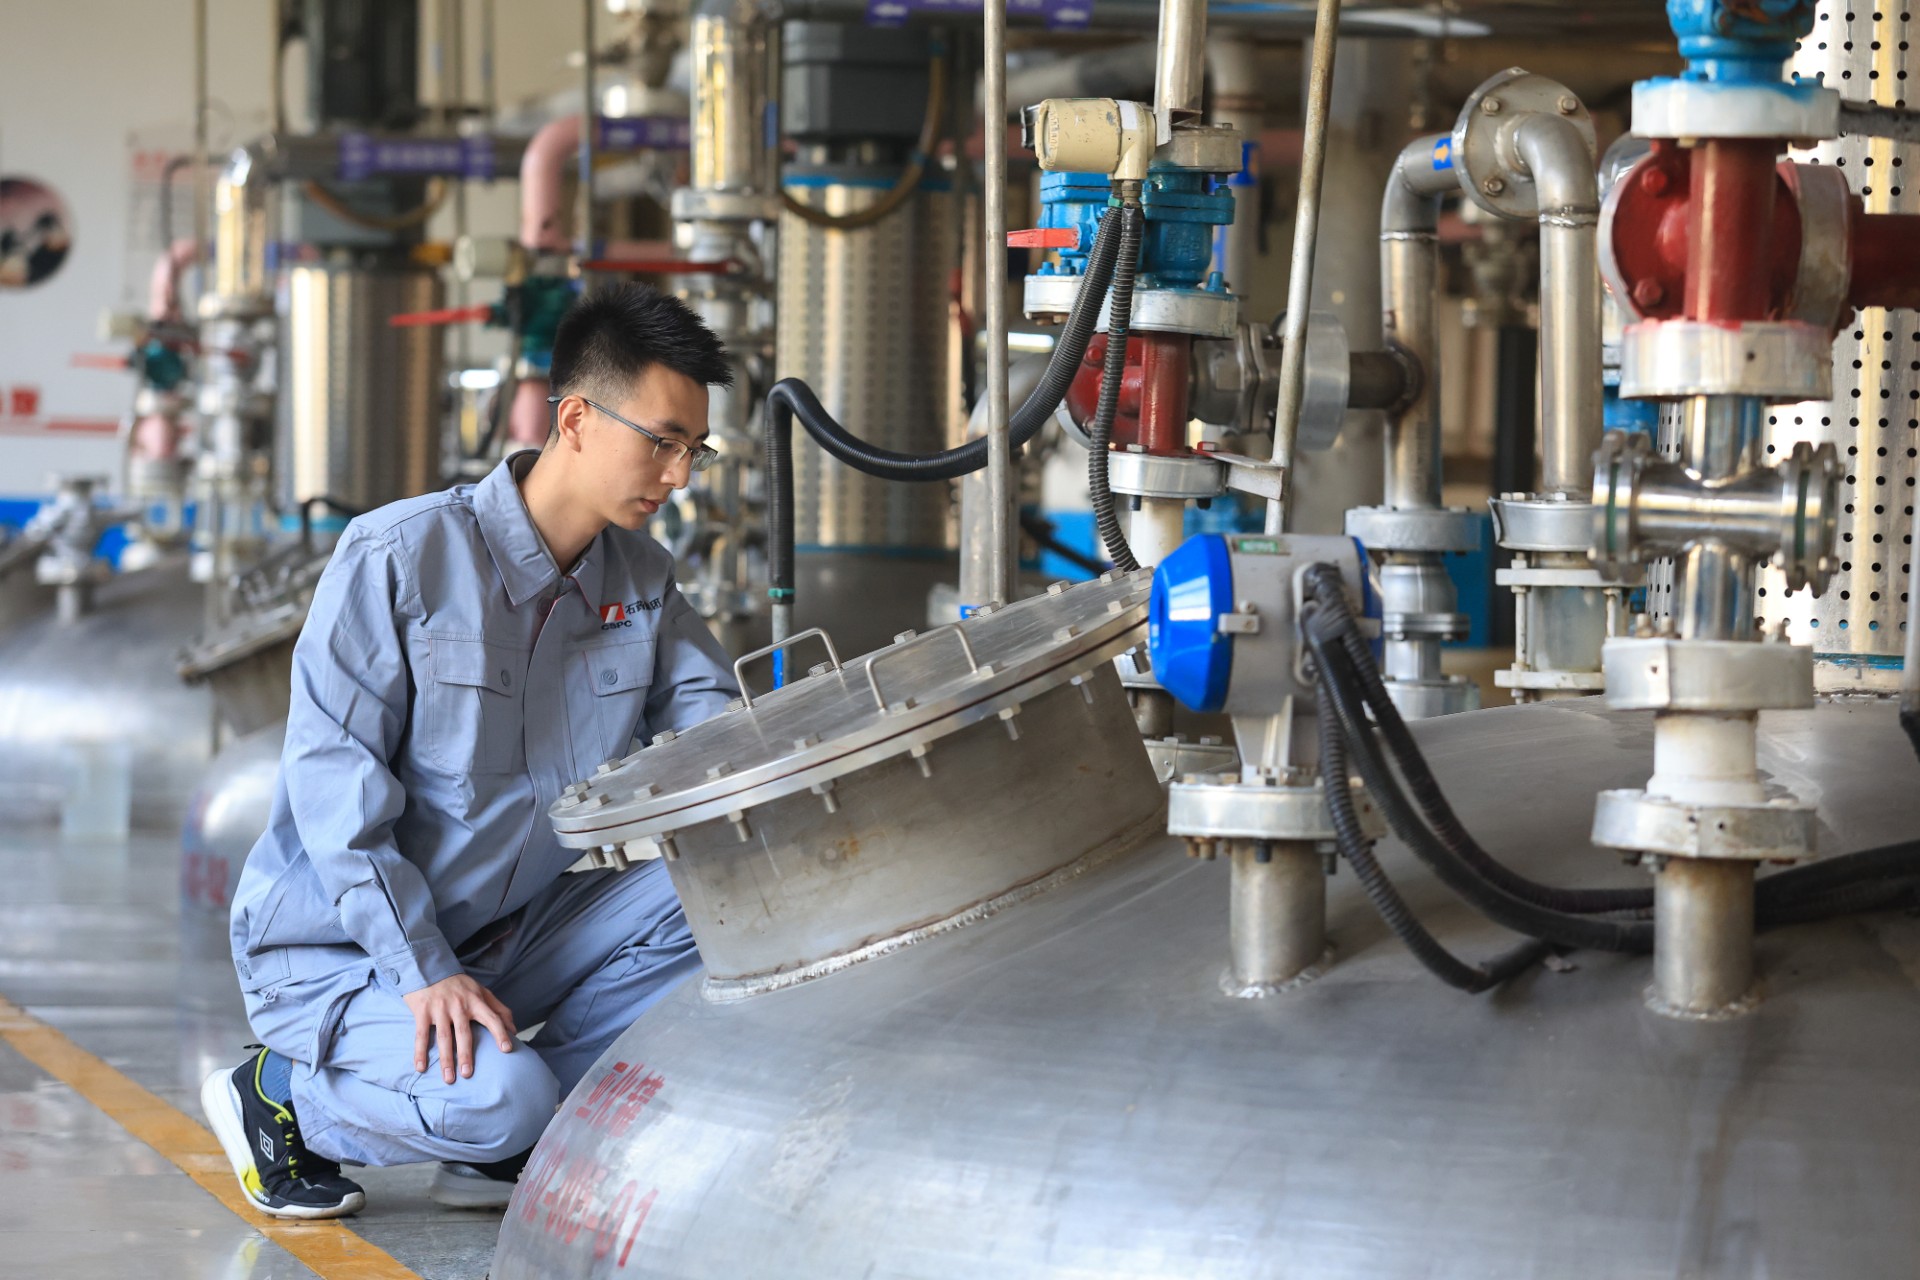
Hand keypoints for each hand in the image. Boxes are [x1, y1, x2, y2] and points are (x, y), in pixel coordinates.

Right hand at [402, 974, 517, 1083]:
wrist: (428, 968)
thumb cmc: (458, 984)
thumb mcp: (481, 991)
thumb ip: (499, 1009)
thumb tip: (515, 1030)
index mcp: (476, 1000)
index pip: (492, 1018)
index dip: (500, 1033)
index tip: (507, 1049)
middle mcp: (459, 1005)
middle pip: (464, 1033)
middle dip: (466, 1055)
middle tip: (468, 1074)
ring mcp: (440, 1008)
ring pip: (443, 1037)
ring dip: (446, 1059)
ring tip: (449, 1079)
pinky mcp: (422, 1011)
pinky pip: (421, 1035)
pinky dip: (420, 1052)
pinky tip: (421, 1068)